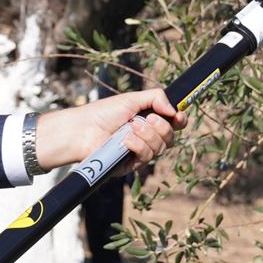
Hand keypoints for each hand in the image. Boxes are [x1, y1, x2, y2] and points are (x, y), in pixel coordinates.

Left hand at [33, 88, 186, 170]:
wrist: (83, 129)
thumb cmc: (104, 112)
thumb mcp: (131, 99)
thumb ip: (156, 98)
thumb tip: (175, 110)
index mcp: (149, 120)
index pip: (173, 124)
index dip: (180, 121)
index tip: (178, 117)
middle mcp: (147, 137)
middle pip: (170, 138)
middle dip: (162, 127)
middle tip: (147, 118)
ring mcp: (139, 152)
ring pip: (160, 148)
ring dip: (147, 136)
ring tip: (131, 127)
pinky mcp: (131, 165)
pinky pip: (146, 158)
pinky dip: (138, 146)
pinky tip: (126, 140)